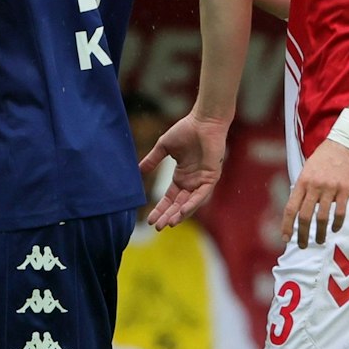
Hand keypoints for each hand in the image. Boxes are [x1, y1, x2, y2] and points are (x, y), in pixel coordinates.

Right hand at [142, 112, 230, 228]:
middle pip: (178, 205)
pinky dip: (192, 204)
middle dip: (167, 216)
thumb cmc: (185, 130)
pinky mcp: (211, 178)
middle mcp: (192, 182)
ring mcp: (202, 181)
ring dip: (179, 214)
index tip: (149, 219)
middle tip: (157, 227)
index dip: (160, 208)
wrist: (203, 121)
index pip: (169, 198)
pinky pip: (201, 195)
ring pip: (190, 204)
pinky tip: (181, 211)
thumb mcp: (164, 148)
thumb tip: (138, 170)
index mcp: (181, 177)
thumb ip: (152, 160)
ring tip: (168, 224)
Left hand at [281, 138, 348, 247]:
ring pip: (322, 217)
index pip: (290, 208)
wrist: (344, 143)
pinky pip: (340, 212)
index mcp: (302, 181)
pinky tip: (334, 229)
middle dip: (302, 234)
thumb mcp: (307, 169)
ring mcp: (330, 188)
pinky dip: (336, 223)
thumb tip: (298, 207)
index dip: (287, 225)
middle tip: (302, 245)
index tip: (285, 237)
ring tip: (319, 241)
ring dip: (319, 233)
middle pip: (304, 216)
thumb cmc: (324, 157)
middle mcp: (314, 186)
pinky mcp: (345, 189)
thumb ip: (303, 188)